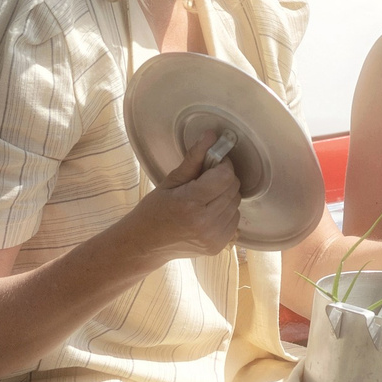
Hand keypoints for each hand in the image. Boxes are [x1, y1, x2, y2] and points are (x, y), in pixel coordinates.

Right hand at [122, 131, 240, 264]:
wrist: (145, 245)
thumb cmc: (154, 210)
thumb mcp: (170, 181)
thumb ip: (194, 158)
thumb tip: (211, 135)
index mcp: (190, 204)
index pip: (226, 176)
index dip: (222, 165)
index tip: (212, 164)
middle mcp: (205, 223)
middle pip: (234, 188)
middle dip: (224, 179)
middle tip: (206, 180)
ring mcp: (213, 237)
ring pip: (237, 203)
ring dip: (225, 196)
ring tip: (205, 198)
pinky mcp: (219, 246)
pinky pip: (235, 219)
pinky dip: (226, 211)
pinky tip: (208, 212)